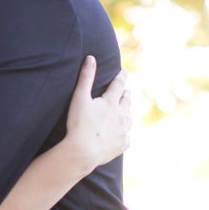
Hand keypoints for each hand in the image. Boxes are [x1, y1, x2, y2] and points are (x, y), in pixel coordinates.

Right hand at [63, 56, 131, 174]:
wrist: (83, 151)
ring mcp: (122, 132)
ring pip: (129, 120)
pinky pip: (127, 139)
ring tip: (126, 112)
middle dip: (126, 94)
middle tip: (126, 91)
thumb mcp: (79, 98)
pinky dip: (125, 135)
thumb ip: (86, 77)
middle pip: (127, 102)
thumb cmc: (78, 124)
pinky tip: (123, 135)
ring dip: (128, 113)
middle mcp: (121, 116)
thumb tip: (91, 58)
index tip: (123, 72)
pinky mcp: (121, 146)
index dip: (121, 77)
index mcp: (111, 103)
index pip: (119, 85)